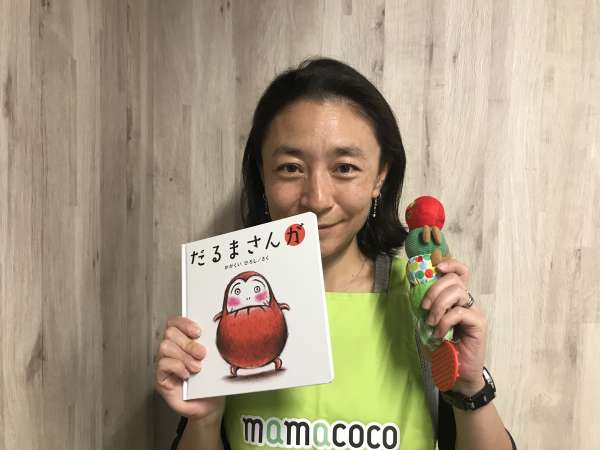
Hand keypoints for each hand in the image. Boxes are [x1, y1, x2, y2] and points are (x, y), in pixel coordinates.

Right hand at [154, 316, 224, 421]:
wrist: (209, 405)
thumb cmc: (210, 381)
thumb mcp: (213, 360)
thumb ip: (210, 345)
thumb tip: (216, 333)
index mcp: (182, 341)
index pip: (175, 322)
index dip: (185, 323)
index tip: (199, 332)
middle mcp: (170, 350)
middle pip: (170, 333)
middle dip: (188, 343)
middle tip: (202, 354)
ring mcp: (163, 363)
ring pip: (165, 347)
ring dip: (183, 356)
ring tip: (197, 367)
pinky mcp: (160, 378)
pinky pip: (162, 364)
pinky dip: (177, 367)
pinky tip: (187, 374)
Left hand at [421, 258, 486, 394]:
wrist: (455, 373)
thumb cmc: (442, 349)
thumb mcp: (428, 324)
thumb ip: (425, 307)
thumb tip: (413, 287)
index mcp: (456, 299)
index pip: (460, 272)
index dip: (451, 264)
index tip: (437, 265)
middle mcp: (467, 302)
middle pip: (454, 279)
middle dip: (434, 289)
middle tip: (424, 307)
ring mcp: (474, 312)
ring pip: (458, 292)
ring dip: (439, 306)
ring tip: (432, 322)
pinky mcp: (478, 324)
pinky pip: (460, 312)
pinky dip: (445, 321)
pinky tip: (440, 334)